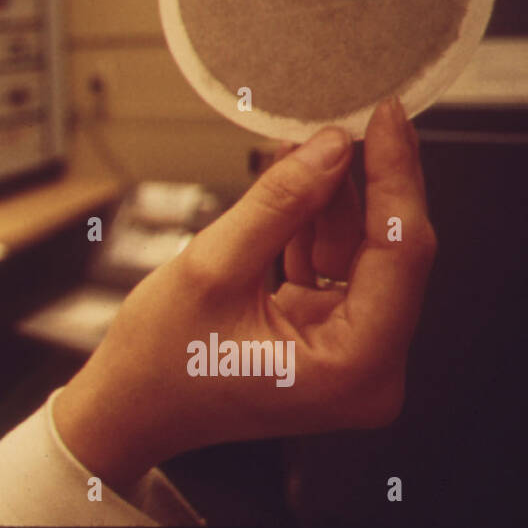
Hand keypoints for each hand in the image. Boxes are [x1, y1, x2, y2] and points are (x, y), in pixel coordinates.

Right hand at [55, 96, 435, 491]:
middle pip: (390, 254)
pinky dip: (316, 226)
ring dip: (334, 199)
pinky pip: (339, 271)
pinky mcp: (331, 342)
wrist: (127, 410)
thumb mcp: (212, 269)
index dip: (397, 176)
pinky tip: (295, 181)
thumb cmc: (157, 364)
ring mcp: (352, 359)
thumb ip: (278, 203)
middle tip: (343, 120)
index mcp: (353, 369)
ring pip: (364, 256)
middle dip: (363, 184)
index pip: (401, 253)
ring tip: (303, 144)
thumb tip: (331, 147)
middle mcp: (369, 373)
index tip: (387, 117)